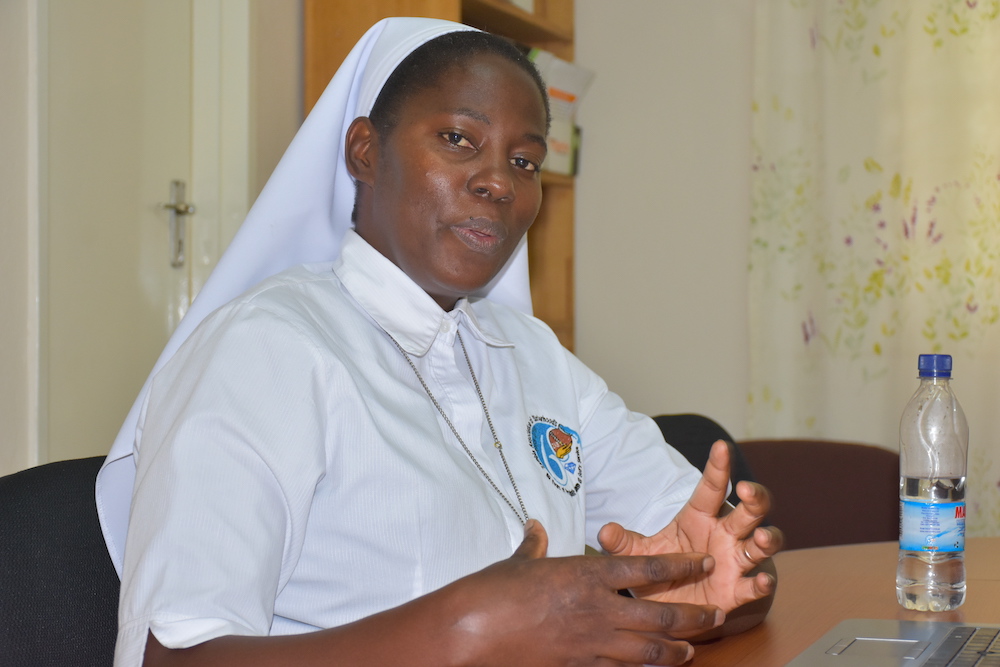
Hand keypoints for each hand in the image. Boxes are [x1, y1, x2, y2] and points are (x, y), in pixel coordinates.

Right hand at [445, 519, 723, 665]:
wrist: (474, 629)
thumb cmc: (495, 590)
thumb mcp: (520, 561)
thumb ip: (535, 545)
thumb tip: (536, 527)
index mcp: (589, 574)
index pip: (649, 568)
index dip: (682, 567)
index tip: (704, 563)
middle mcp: (600, 608)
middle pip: (662, 614)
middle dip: (695, 617)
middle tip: (718, 616)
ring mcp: (592, 642)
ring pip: (649, 650)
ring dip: (675, 651)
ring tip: (691, 651)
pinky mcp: (579, 666)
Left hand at [598, 440, 781, 613]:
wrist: (672, 604)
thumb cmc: (662, 566)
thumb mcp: (640, 554)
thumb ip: (624, 543)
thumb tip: (605, 531)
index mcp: (700, 516)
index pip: (711, 487)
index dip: (718, 467)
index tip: (721, 446)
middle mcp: (724, 533)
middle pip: (749, 510)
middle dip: (755, 498)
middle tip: (747, 491)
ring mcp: (736, 560)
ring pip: (761, 543)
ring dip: (766, 538)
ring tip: (760, 537)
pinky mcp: (739, 589)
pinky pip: (756, 584)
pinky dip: (762, 583)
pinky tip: (762, 581)